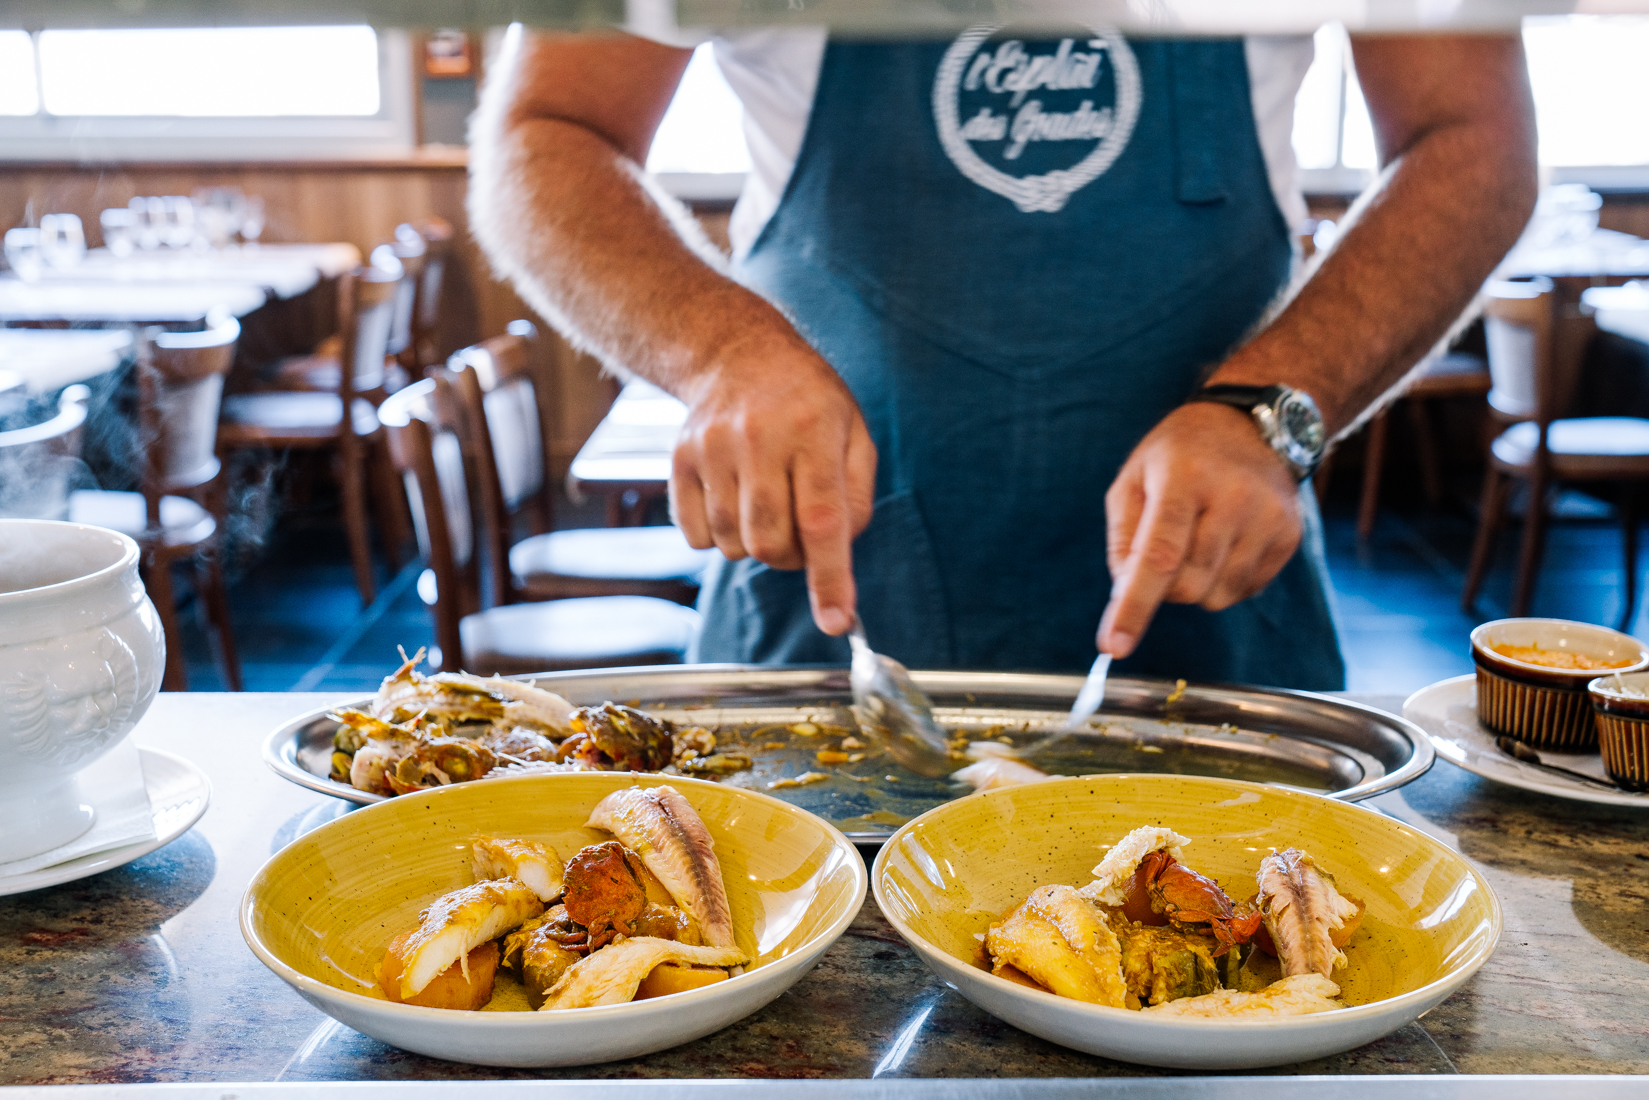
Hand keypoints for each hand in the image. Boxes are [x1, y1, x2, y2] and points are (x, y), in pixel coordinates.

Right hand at [668, 330, 876, 635]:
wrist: (737, 354)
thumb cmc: (808, 403)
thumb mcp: (854, 434)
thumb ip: (856, 499)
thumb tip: (838, 559)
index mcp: (813, 431)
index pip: (822, 520)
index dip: (830, 579)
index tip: (837, 623)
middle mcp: (758, 439)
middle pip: (769, 543)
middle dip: (790, 558)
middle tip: (800, 531)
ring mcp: (712, 448)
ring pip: (733, 544)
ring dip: (755, 543)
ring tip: (767, 501)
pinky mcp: (679, 459)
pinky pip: (696, 536)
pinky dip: (719, 535)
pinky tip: (734, 497)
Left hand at [1097, 403, 1302, 657]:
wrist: (1251, 426)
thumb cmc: (1180, 455)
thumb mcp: (1134, 478)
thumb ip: (1123, 537)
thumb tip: (1125, 592)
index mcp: (1184, 478)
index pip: (1158, 556)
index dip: (1134, 606)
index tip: (1114, 645)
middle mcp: (1233, 498)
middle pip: (1187, 586)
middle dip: (1164, 588)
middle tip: (1164, 552)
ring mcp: (1268, 518)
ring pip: (1217, 596)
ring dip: (1195, 585)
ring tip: (1197, 540)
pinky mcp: (1289, 536)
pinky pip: (1244, 591)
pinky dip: (1222, 581)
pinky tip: (1224, 543)